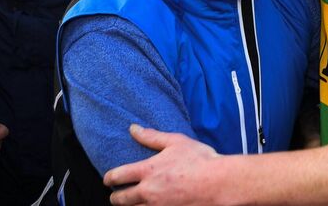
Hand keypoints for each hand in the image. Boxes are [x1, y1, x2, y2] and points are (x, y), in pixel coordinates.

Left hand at [105, 125, 220, 205]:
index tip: (109, 178)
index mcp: (148, 171)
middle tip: (118, 195)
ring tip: (134, 203)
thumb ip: (152, 137)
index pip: (117, 176)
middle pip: (120, 199)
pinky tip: (151, 205)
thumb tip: (133, 129)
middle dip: (116, 197)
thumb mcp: (176, 142)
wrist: (219, 183)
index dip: (109, 178)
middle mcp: (148, 191)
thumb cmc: (201, 160)